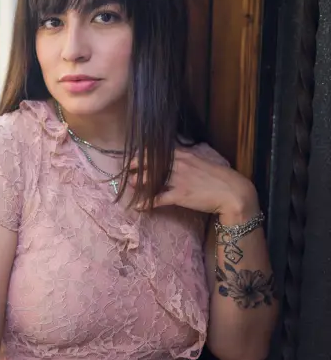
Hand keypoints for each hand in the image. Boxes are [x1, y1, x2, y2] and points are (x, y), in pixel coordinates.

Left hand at [129, 149, 258, 220]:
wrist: (233, 192)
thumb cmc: (219, 178)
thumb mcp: (202, 162)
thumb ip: (187, 160)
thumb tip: (176, 158)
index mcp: (184, 155)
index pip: (157, 152)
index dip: (141, 155)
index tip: (133, 159)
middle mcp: (178, 164)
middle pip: (149, 163)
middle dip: (134, 167)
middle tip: (126, 172)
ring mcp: (178, 180)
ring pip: (150, 180)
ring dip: (137, 183)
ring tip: (130, 186)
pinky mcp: (180, 195)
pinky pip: (158, 199)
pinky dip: (147, 203)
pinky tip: (139, 207)